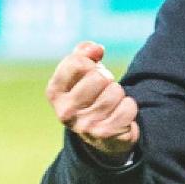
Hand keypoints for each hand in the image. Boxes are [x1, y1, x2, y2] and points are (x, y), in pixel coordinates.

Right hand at [46, 41, 138, 161]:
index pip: (77, 63)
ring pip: (115, 92)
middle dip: (108, 80)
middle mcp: (65, 111)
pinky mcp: (105, 134)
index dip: (91, 63)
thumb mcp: (82, 72)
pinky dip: (129, 108)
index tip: (90, 72)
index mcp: (54, 92)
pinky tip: (119, 115)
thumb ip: (84, 53)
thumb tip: (96, 49)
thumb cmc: (91, 94)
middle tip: (103, 91)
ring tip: (111, 104)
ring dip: (119, 95)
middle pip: (99, 77)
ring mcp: (84, 125)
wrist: (102, 134)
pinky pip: (128, 107)